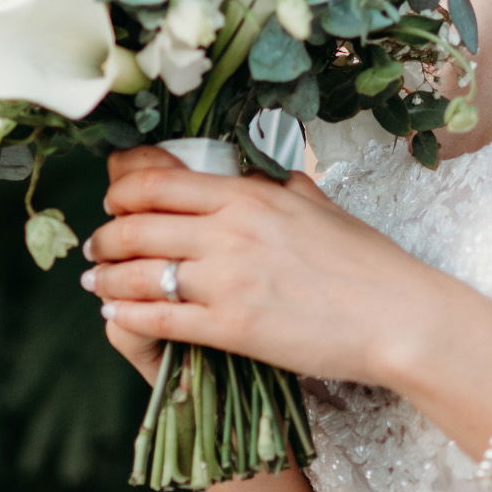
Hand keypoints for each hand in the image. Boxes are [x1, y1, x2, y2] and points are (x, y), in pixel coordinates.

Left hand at [82, 146, 435, 385]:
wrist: (396, 315)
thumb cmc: (366, 260)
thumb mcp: (318, 203)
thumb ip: (279, 181)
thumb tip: (261, 163)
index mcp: (249, 195)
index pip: (159, 179)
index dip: (121, 188)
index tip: (111, 197)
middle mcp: (230, 231)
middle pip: (136, 225)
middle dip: (105, 236)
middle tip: (96, 247)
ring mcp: (228, 280)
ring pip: (139, 273)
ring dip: (107, 280)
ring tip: (96, 285)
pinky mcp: (232, 328)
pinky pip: (158, 320)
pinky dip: (128, 316)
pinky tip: (116, 317)